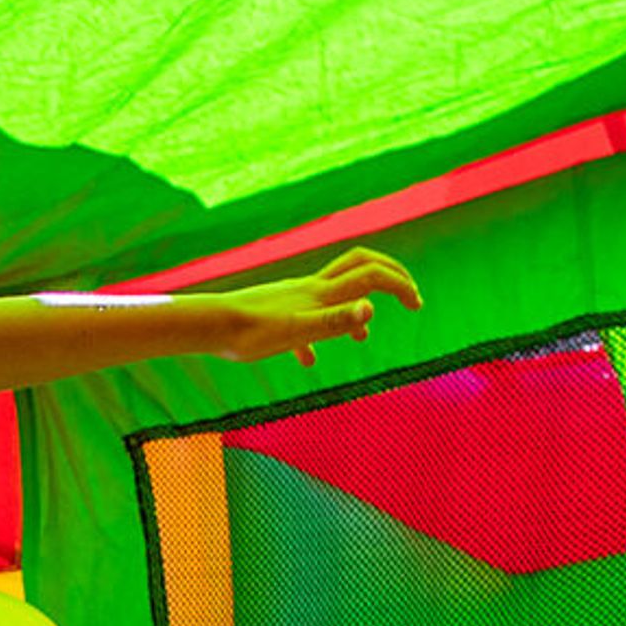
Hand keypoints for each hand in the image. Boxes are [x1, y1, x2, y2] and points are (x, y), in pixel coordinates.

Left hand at [210, 248, 420, 366]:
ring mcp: (294, 300)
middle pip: (361, 266)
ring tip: (362, 338)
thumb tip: (371, 309)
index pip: (373, 276)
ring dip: (356, 308)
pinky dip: (316, 336)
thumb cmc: (249, 333)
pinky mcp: (277, 315)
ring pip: (335, 294)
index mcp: (321, 294)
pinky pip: (304, 321)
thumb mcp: (297, 332)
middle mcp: (311, 290)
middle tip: (407, 296)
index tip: (417, 305)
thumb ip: (335, 321)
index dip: (400, 285)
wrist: (209, 326)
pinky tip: (307, 359)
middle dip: (389, 275)